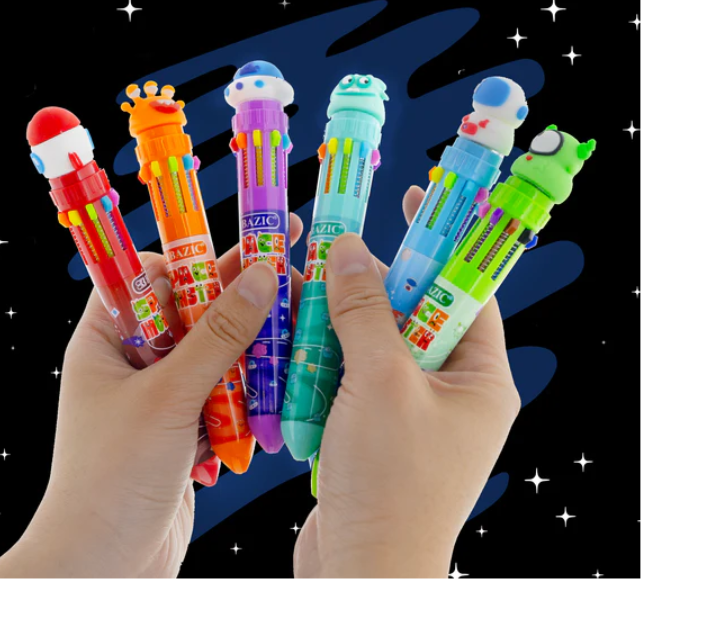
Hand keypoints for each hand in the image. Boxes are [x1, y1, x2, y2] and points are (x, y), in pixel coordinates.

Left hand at [0, 215, 302, 577]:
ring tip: (297, 326)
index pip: (148, 276)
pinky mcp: (186, 425)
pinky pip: (224, 391)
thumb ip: (219, 337)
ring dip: (251, 348)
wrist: (105, 566)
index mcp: (106, 339)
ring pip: (216, 351)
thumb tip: (260, 278)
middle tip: (287, 268)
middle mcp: (133, 360)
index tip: (240, 244)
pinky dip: (249, 390)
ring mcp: (161, 393)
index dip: (191, 257)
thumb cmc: (112, 478)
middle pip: (192, 312)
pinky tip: (281, 382)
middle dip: (238, 300)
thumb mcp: (167, 398)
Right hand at [293, 187, 520, 577]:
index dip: (440, 244)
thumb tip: (349, 250)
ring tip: (306, 300)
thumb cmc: (390, 484)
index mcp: (480, 379)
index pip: (467, 291)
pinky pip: (355, 379)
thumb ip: (365, 310)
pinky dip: (328, 363)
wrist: (362, 575)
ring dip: (341, 326)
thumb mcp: (379, 381)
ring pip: (378, 346)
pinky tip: (297, 350)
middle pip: (415, 315)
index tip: (416, 203)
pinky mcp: (378, 433)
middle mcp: (454, 395)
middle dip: (375, 286)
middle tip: (335, 254)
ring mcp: (415, 416)